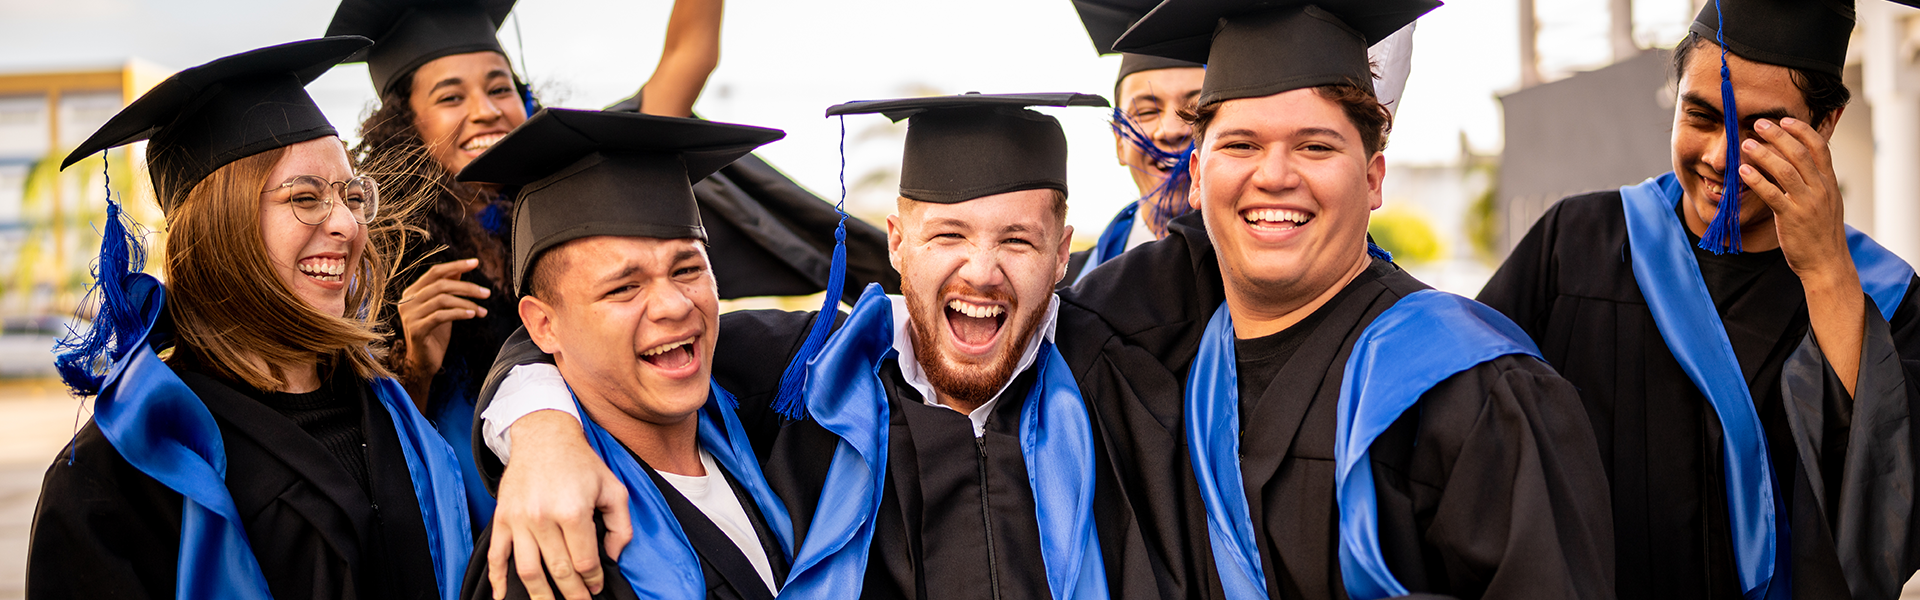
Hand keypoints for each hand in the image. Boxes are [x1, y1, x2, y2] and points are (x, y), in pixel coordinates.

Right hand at [397, 258, 490, 401]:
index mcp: (412, 292)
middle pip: (441, 284)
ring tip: (483, 310)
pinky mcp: (417, 329)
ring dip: (467, 303)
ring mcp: (410, 315)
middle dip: (467, 287)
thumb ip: (447, 289)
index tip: (476, 263)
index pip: (435, 272)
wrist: (424, 362)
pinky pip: (441, 315)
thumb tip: (460, 269)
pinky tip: (473, 315)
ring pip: (443, 299)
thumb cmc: (435, 333)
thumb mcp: (442, 308)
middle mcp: (408, 301)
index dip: (456, 265)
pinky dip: (459, 313)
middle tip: (487, 293)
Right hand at [488, 411, 631, 599]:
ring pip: (527, 570)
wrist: (544, 436)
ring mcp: (519, 519)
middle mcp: (543, 517)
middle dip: (571, 593)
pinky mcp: (502, 517)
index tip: (596, 586)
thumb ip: (621, 526)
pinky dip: (498, 579)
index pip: (584, 562)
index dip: (592, 580)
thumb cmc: (581, 463)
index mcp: (572, 511)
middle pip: (558, 570)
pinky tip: (504, 595)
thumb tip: (612, 557)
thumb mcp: (613, 489)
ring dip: (540, 594)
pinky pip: (496, 555)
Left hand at [1739, 117, 1865, 393]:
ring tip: (1746, 144)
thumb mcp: (1825, 203)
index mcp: (1829, 183)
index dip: (1802, 131)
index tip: (1784, 119)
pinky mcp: (1792, 218)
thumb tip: (1799, 163)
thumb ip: (1815, 183)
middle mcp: (1821, 189)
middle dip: (1778, 135)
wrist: (1825, 263)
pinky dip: (1757, 180)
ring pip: (1786, 170)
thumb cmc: (1819, 233)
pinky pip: (1772, 194)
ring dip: (1764, 154)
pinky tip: (1742, 171)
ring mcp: (1807, 203)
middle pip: (1800, 153)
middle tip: (1758, 123)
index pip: (1820, 148)